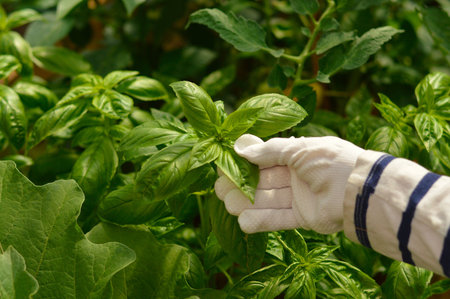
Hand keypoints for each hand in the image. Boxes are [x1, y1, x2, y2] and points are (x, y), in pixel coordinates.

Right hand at [214, 134, 363, 233]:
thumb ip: (269, 150)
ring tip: (227, 204)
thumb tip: (240, 147)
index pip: (265, 158)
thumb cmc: (331, 161)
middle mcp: (297, 176)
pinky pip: (278, 219)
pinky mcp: (303, 218)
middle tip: (219, 188)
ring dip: (247, 203)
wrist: (359, 190)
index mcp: (297, 155)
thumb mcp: (299, 149)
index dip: (245, 162)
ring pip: (267, 200)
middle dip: (241, 184)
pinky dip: (261, 220)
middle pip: (262, 181)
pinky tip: (243, 221)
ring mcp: (300, 197)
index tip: (225, 165)